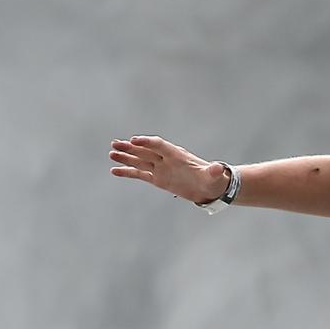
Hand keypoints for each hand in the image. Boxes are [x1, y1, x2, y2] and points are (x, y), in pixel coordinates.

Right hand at [109, 136, 228, 204]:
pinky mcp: (158, 179)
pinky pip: (140, 174)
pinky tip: (114, 170)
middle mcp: (166, 160)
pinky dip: (128, 172)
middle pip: (146, 151)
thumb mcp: (214, 176)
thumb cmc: (213, 179)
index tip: (134, 140)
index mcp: (177, 155)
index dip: (147, 142)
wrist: (211, 188)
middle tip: (115, 144)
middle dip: (131, 147)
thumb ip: (213, 171)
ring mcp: (161, 169)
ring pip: (140, 161)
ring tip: (111, 153)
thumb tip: (218, 168)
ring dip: (126, 157)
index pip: (159, 145)